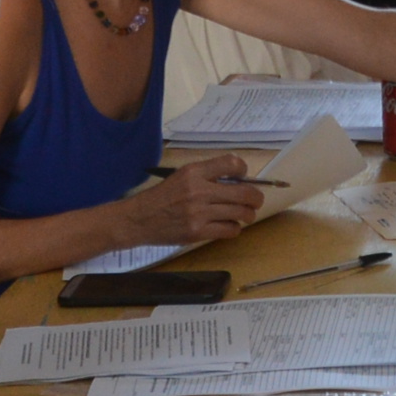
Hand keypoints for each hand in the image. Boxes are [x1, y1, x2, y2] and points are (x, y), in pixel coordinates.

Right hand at [119, 157, 267, 247]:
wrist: (139, 219)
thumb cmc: (163, 197)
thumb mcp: (182, 176)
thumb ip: (207, 176)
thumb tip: (239, 181)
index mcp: (194, 172)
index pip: (231, 163)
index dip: (244, 170)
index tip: (244, 176)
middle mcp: (198, 190)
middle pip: (244, 193)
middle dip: (256, 197)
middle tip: (256, 201)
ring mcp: (198, 213)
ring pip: (240, 213)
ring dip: (248, 215)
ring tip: (245, 215)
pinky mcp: (197, 232)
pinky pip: (229, 230)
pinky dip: (234, 228)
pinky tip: (229, 226)